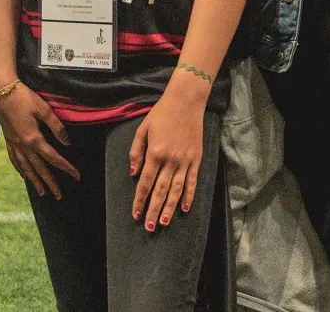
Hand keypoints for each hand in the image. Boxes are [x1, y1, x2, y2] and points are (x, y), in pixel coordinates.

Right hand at [0, 82, 77, 198]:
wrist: (2, 91)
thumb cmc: (24, 98)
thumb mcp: (44, 109)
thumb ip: (57, 126)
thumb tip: (67, 142)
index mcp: (33, 138)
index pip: (53, 157)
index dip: (66, 167)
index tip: (76, 175)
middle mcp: (23, 145)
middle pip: (39, 168)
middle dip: (50, 182)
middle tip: (58, 196)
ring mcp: (14, 144)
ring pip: (26, 167)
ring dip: (35, 181)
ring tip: (42, 192)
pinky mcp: (9, 140)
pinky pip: (15, 159)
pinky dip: (20, 169)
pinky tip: (24, 175)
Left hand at [129, 84, 207, 228]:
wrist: (186, 101)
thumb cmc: (161, 114)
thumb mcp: (142, 129)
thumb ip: (136, 152)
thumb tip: (133, 174)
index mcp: (155, 153)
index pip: (145, 183)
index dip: (140, 200)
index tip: (136, 214)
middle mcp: (170, 160)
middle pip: (160, 191)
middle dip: (153, 210)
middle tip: (149, 227)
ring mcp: (185, 161)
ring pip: (176, 190)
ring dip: (169, 208)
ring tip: (164, 223)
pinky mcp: (196, 159)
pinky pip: (192, 181)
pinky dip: (188, 196)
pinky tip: (184, 209)